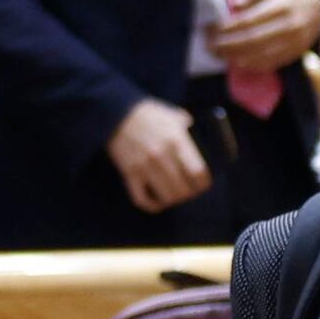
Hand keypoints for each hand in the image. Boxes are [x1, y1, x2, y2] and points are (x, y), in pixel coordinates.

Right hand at [107, 97, 213, 216]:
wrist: (115, 113)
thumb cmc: (148, 114)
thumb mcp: (173, 115)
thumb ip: (189, 131)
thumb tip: (205, 143)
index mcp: (176, 139)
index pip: (198, 172)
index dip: (203, 183)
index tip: (203, 184)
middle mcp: (161, 155)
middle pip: (183, 189)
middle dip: (189, 194)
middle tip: (189, 191)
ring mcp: (144, 166)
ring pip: (166, 197)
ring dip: (173, 200)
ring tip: (175, 195)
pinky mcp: (129, 173)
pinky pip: (142, 199)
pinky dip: (153, 205)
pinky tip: (158, 201)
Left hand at [216, 0, 319, 76]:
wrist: (318, 5)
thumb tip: (235, 4)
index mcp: (283, 5)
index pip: (250, 20)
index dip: (228, 27)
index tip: (211, 29)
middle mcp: (291, 25)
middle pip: (253, 39)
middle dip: (228, 44)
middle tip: (209, 45)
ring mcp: (295, 42)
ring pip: (261, 54)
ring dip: (235, 57)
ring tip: (218, 55)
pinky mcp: (296, 53)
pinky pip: (271, 63)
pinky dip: (251, 65)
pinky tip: (236, 62)